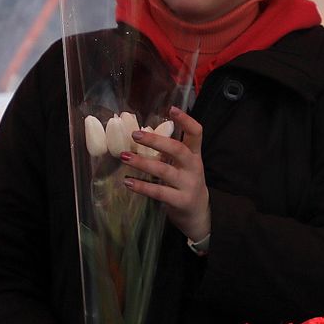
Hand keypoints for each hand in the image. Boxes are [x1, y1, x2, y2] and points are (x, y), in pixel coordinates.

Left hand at [121, 107, 210, 242]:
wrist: (198, 214)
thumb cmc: (185, 183)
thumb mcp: (184, 165)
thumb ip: (170, 152)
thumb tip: (143, 132)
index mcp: (195, 155)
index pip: (196, 133)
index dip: (186, 120)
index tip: (172, 109)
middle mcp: (193, 168)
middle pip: (177, 150)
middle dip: (156, 141)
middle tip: (135, 134)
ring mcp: (188, 185)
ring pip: (164, 171)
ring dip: (143, 163)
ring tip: (124, 157)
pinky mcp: (180, 201)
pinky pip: (159, 192)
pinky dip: (142, 187)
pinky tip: (128, 182)